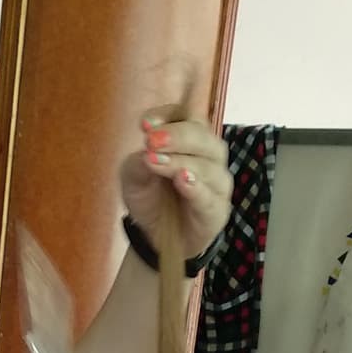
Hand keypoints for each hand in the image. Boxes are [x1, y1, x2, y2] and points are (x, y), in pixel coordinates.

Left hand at [118, 111, 230, 258]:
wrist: (157, 237)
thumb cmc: (150, 197)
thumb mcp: (133, 177)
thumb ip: (138, 161)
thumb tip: (149, 148)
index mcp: (187, 137)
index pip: (184, 115)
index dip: (166, 116)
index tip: (145, 124)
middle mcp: (207, 153)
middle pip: (201, 134)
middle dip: (177, 135)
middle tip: (151, 140)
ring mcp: (216, 181)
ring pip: (207, 164)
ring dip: (181, 160)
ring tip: (156, 162)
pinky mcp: (218, 208)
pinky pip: (210, 195)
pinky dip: (196, 187)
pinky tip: (182, 181)